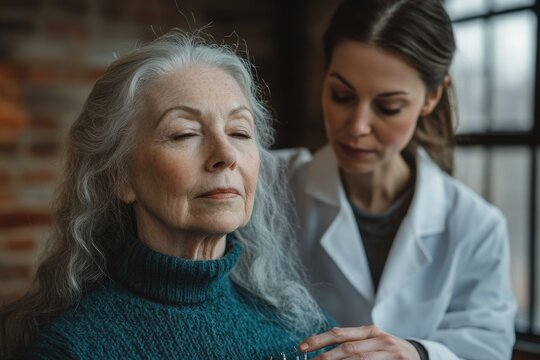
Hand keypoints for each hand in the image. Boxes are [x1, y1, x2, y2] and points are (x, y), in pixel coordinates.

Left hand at [299, 325, 420, 359]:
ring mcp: (390, 354)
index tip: (302, 347)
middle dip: (326, 357)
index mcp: (370, 331)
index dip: (319, 340)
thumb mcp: (372, 341)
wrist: (420, 356)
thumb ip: (352, 343)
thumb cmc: (388, 350)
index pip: (340, 333)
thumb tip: (322, 351)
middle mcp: (381, 340)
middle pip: (348, 348)